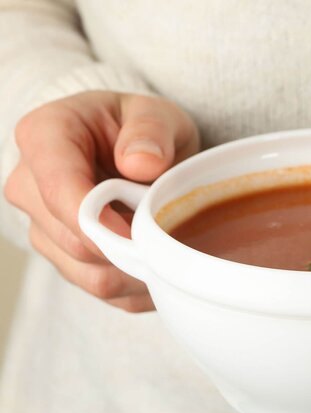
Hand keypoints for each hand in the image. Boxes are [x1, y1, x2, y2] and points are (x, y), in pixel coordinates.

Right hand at [3, 91, 199, 311]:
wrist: (137, 152)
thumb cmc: (143, 129)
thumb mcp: (157, 115)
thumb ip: (151, 130)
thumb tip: (140, 163)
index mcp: (44, 136)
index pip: (58, 188)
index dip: (100, 219)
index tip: (140, 230)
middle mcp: (29, 185)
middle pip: (73, 240)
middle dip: (128, 245)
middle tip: (171, 231)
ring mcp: (43, 227)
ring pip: (89, 273)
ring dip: (137, 269)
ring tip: (168, 243)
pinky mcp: (64, 259)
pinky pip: (103, 290)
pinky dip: (138, 284)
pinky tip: (159, 263)